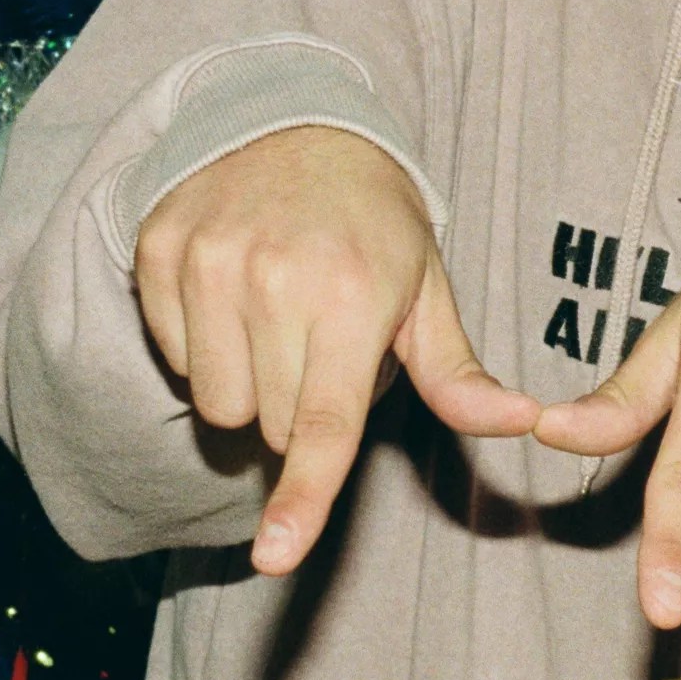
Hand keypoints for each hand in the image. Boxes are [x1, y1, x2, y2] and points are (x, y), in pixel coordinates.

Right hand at [135, 125, 538, 573]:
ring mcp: (208, 265)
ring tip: (280, 323)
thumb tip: (521, 423)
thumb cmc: (375, 225)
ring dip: (250, 387)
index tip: (275, 556)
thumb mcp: (428, 292)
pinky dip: (204, 347)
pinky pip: (174, 356)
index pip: (323, 424)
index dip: (302, 498)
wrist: (296, 123)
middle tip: (324, 348)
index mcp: (353, 298)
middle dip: (301, 411)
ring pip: (219, 402)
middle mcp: (275, 282)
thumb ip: (460, 375)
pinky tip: (236, 298)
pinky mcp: (159, 254)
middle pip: (272, 427)